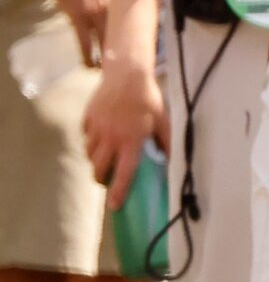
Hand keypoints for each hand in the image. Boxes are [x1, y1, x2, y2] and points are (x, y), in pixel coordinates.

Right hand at [82, 54, 166, 208]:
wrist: (126, 75)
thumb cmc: (149, 100)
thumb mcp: (163, 122)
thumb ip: (166, 144)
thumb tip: (169, 162)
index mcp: (131, 142)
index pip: (124, 173)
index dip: (119, 192)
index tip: (115, 206)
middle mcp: (110, 138)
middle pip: (98, 169)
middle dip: (102, 179)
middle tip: (108, 180)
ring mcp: (96, 129)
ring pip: (89, 154)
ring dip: (96, 161)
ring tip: (105, 160)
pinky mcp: (87, 119)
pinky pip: (86, 137)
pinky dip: (91, 142)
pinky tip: (101, 138)